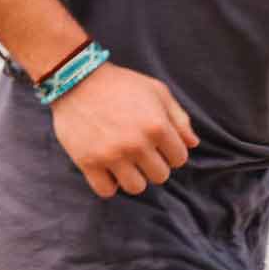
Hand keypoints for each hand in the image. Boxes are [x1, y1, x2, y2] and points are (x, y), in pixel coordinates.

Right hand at [47, 58, 198, 198]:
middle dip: (153, 165)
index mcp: (157, 126)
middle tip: (139, 151)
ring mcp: (112, 154)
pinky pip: (106, 191)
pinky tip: (106, 168)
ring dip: (133, 178)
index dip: (170, 152)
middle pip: (160, 176)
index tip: (157, 144)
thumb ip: (179, 117)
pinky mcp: (88, 162)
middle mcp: (137, 143)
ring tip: (124, 162)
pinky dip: (108, 184)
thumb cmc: (120, 84)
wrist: (76, 78)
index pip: (179, 159)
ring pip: (136, 188)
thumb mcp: (156, 91)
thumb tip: (193, 144)